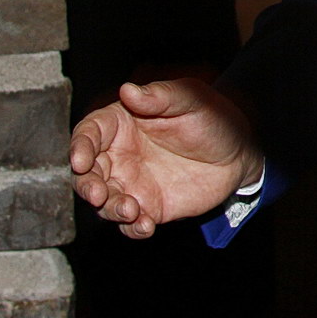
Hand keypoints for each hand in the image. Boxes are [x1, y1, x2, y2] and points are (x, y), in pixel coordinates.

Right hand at [69, 79, 261, 238]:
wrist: (238, 152)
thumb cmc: (211, 117)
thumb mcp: (190, 99)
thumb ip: (160, 96)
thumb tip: (127, 90)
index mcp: (121, 124)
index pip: (88, 134)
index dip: (79, 147)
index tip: (79, 161)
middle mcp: (118, 156)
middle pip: (87, 173)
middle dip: (87, 186)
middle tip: (99, 194)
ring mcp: (130, 183)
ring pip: (103, 202)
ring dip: (110, 209)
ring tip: (131, 210)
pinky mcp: (147, 206)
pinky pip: (130, 223)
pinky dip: (133, 228)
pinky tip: (145, 225)